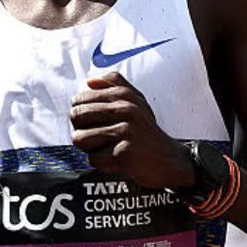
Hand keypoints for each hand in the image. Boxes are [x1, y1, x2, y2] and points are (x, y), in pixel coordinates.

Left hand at [70, 71, 194, 188]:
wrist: (170, 160)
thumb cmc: (147, 132)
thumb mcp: (137, 102)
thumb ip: (115, 86)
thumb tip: (89, 82)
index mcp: (123, 95)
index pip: (79, 98)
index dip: (81, 113)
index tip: (93, 122)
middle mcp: (125, 110)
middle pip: (76, 116)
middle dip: (81, 128)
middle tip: (98, 137)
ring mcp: (125, 132)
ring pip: (80, 138)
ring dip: (90, 147)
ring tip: (107, 148)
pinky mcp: (124, 154)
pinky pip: (93, 159)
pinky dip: (102, 164)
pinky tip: (116, 160)